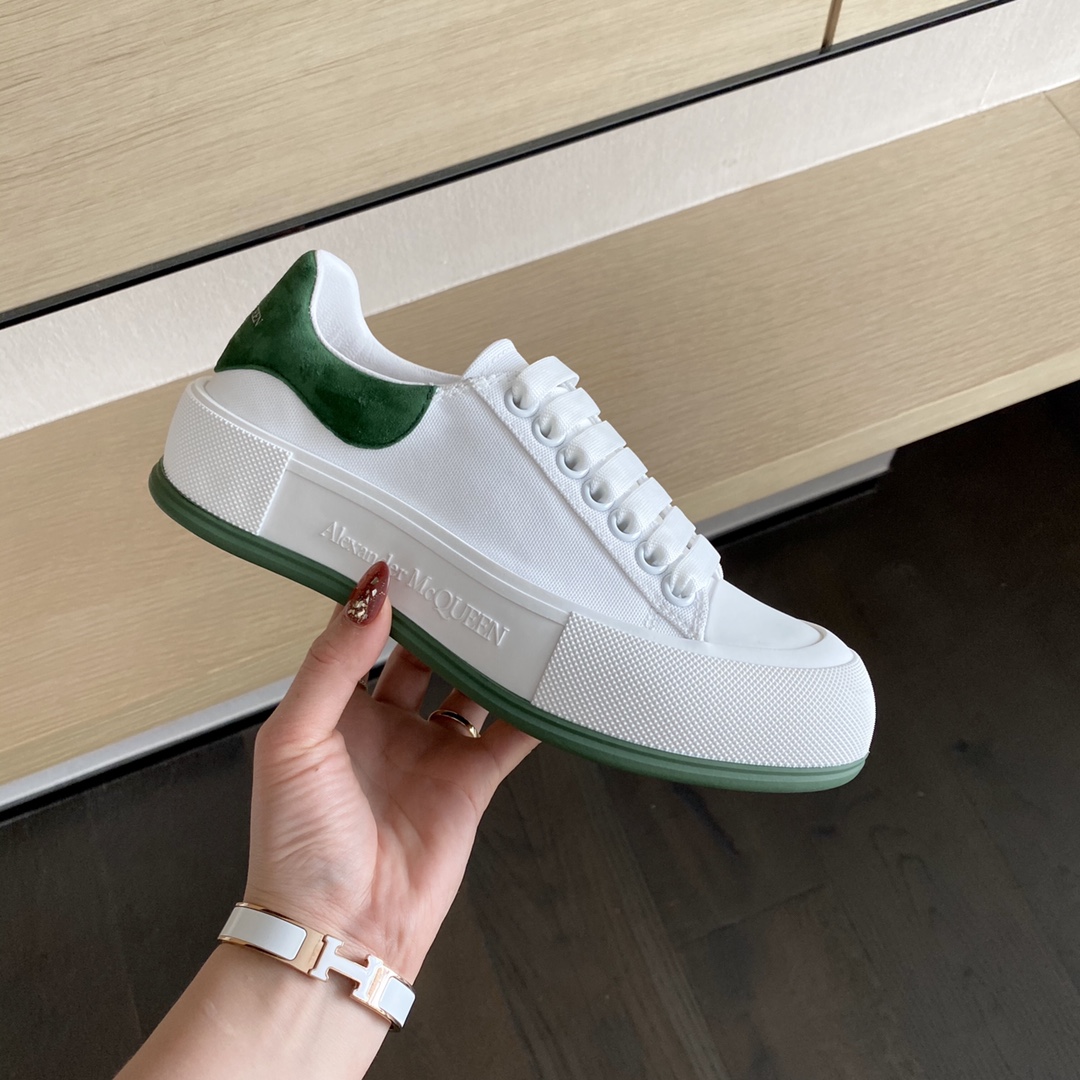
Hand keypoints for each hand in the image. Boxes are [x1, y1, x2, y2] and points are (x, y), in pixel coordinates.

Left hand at [243, 560, 537, 981]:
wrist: (340, 931)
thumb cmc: (295, 848)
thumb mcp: (293, 739)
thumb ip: (330, 663)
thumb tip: (367, 596)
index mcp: (333, 711)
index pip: (362, 637)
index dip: (384, 600)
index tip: (408, 559)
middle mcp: (384, 726)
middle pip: (424, 655)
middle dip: (445, 621)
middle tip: (469, 579)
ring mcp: (430, 753)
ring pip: (469, 687)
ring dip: (488, 657)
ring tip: (511, 616)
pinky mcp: (471, 782)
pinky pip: (508, 734)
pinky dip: (530, 709)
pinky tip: (544, 680)